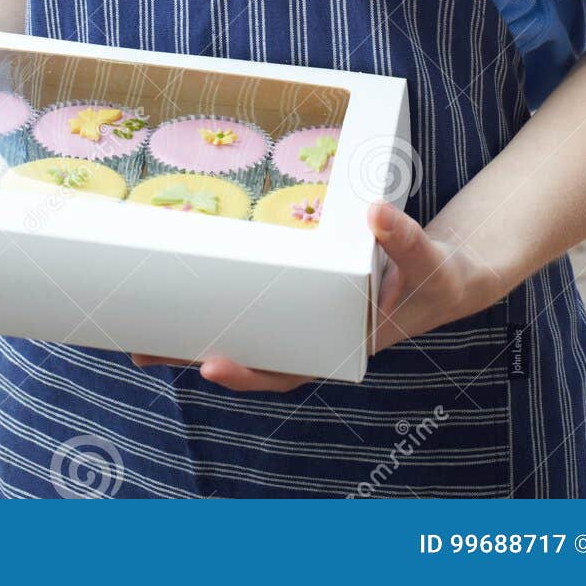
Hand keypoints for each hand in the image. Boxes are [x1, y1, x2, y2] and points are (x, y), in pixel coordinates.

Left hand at [128, 199, 501, 391]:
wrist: (445, 273)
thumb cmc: (436, 275)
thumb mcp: (427, 260)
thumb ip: (402, 238)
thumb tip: (375, 212)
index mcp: (342, 345)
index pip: (287, 370)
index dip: (249, 373)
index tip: (212, 364)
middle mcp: (315, 338)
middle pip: (249, 355)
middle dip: (196, 354)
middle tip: (142, 349)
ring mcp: (304, 320)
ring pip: (244, 334)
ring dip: (195, 332)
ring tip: (140, 329)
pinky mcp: (299, 298)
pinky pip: (255, 305)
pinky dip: (223, 299)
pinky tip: (187, 287)